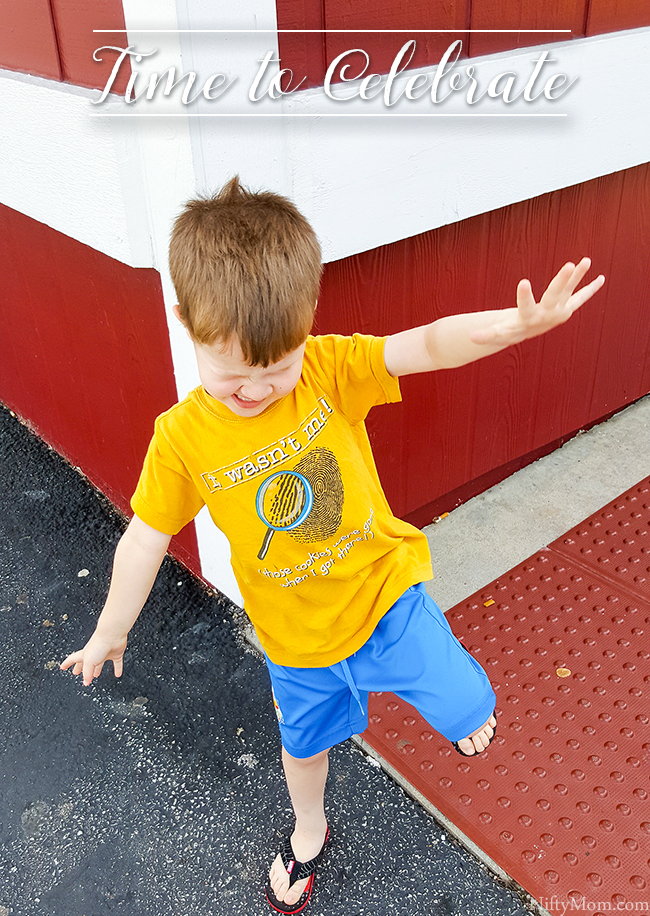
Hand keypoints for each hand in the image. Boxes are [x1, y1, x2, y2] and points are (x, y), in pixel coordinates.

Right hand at [60, 630, 127, 685]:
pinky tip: (118, 674)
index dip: (67, 663)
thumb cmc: (99, 644)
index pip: (73, 659)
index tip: (62, 667)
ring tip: (96, 674)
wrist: (113, 634)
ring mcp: (105, 653)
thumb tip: (85, 682)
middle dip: (81, 668)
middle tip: (77, 672)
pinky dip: (117, 669)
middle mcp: (94, 653)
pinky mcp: (116, 653)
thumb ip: (87, 673)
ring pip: (101, 663)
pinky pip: (117, 663)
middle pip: (86, 662)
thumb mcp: (89, 662)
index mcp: (85, 654)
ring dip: (98, 669)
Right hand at [470, 258, 604, 346]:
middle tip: (570, 265)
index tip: (523, 281)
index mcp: (529, 318)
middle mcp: (547, 314)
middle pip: (555, 295)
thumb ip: (487, 334)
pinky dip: (591, 288)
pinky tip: (601, 278)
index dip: (524, 295)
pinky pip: (580, 297)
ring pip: (569, 291)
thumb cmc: (512, 329)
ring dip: (578, 276)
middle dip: (562, 281)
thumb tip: (471, 337)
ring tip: (586, 260)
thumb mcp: (500, 331)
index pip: (525, 306)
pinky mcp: (567, 306)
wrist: (530, 332)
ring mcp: (560, 310)